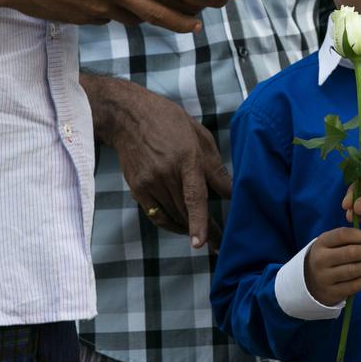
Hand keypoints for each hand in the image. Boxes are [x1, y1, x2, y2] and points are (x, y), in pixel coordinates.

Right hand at [0, 0, 228, 31]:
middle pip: (157, 9)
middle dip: (182, 18)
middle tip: (200, 23)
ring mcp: (98, 8)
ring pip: (135, 17)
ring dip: (151, 17)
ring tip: (168, 16)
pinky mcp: (86, 20)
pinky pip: (112, 18)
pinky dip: (121, 13)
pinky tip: (121, 5)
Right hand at [82, 74, 233, 247]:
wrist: (129, 116)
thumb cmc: (170, 122)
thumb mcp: (200, 136)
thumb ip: (216, 167)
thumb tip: (231, 192)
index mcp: (186, 157)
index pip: (194, 196)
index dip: (199, 221)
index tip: (201, 243)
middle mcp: (166, 172)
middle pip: (186, 211)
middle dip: (204, 230)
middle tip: (219, 245)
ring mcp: (149, 182)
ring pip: (172, 215)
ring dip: (188, 227)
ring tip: (203, 236)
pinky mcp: (137, 188)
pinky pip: (155, 215)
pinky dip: (170, 223)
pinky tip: (182, 226)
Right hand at [303, 227, 360, 306]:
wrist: (311, 281)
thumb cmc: (329, 256)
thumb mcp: (331, 243)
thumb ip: (348, 237)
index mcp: (321, 243)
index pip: (343, 234)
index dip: (360, 235)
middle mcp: (320, 260)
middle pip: (351, 252)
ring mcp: (324, 278)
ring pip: (354, 270)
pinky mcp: (331, 293)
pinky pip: (355, 285)